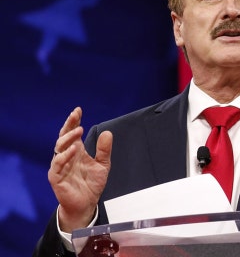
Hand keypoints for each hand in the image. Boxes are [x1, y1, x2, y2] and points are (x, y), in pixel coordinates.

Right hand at [48, 107, 111, 231]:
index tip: (78, 110)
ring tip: (78, 130)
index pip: (72, 133)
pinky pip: (58, 164)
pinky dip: (65, 156)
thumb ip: (104, 150)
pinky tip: (74, 150)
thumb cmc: (92, 184)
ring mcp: (59, 166)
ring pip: (59, 148)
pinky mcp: (56, 177)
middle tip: (76, 116)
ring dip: (68, 138)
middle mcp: (66, 156)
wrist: (86, 204)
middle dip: (69, 125)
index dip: (73, 121)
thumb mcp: (103, 165)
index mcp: (76, 151)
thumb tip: (107, 133)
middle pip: (63, 137)